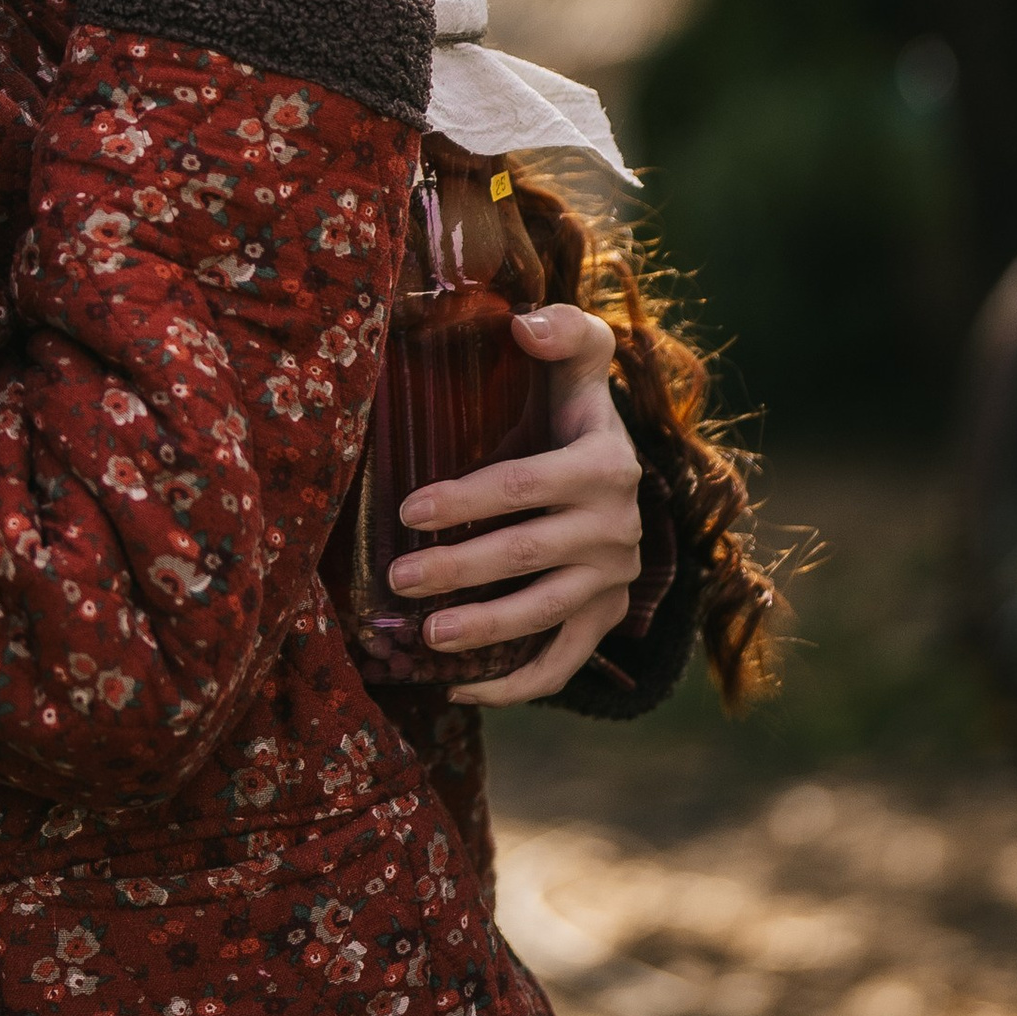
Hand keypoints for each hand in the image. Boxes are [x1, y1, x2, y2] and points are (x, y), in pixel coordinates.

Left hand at [386, 305, 642, 706]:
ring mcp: (614, 579)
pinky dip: (517, 686)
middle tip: (398, 577)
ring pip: (546, 613)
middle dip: (460, 568)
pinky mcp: (606, 618)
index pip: (526, 486)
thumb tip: (524, 324)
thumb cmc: (570, 405)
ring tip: (426, 636)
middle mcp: (618, 526)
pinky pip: (564, 662)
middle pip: (527, 554)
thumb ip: (563, 332)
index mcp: (604, 464)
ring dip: (486, 630)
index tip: (410, 509)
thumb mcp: (576, 358)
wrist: (613, 464)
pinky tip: (459, 691)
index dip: (467, 498)